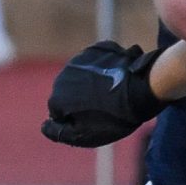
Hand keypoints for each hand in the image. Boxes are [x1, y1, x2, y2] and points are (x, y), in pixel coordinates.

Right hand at [39, 40, 161, 147]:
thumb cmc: (114, 117)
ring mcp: (80, 60)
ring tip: (114, 92)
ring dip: (92, 83)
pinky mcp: (98, 49)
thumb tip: (44, 126)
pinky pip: (97, 61)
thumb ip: (58, 132)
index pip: (58, 113)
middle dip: (81, 99)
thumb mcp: (85, 135)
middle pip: (68, 92)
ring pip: (82, 76)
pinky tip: (119, 76)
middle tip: (106, 108)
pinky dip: (104, 68)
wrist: (142, 89)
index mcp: (58, 98)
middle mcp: (63, 77)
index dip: (75, 119)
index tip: (94, 121)